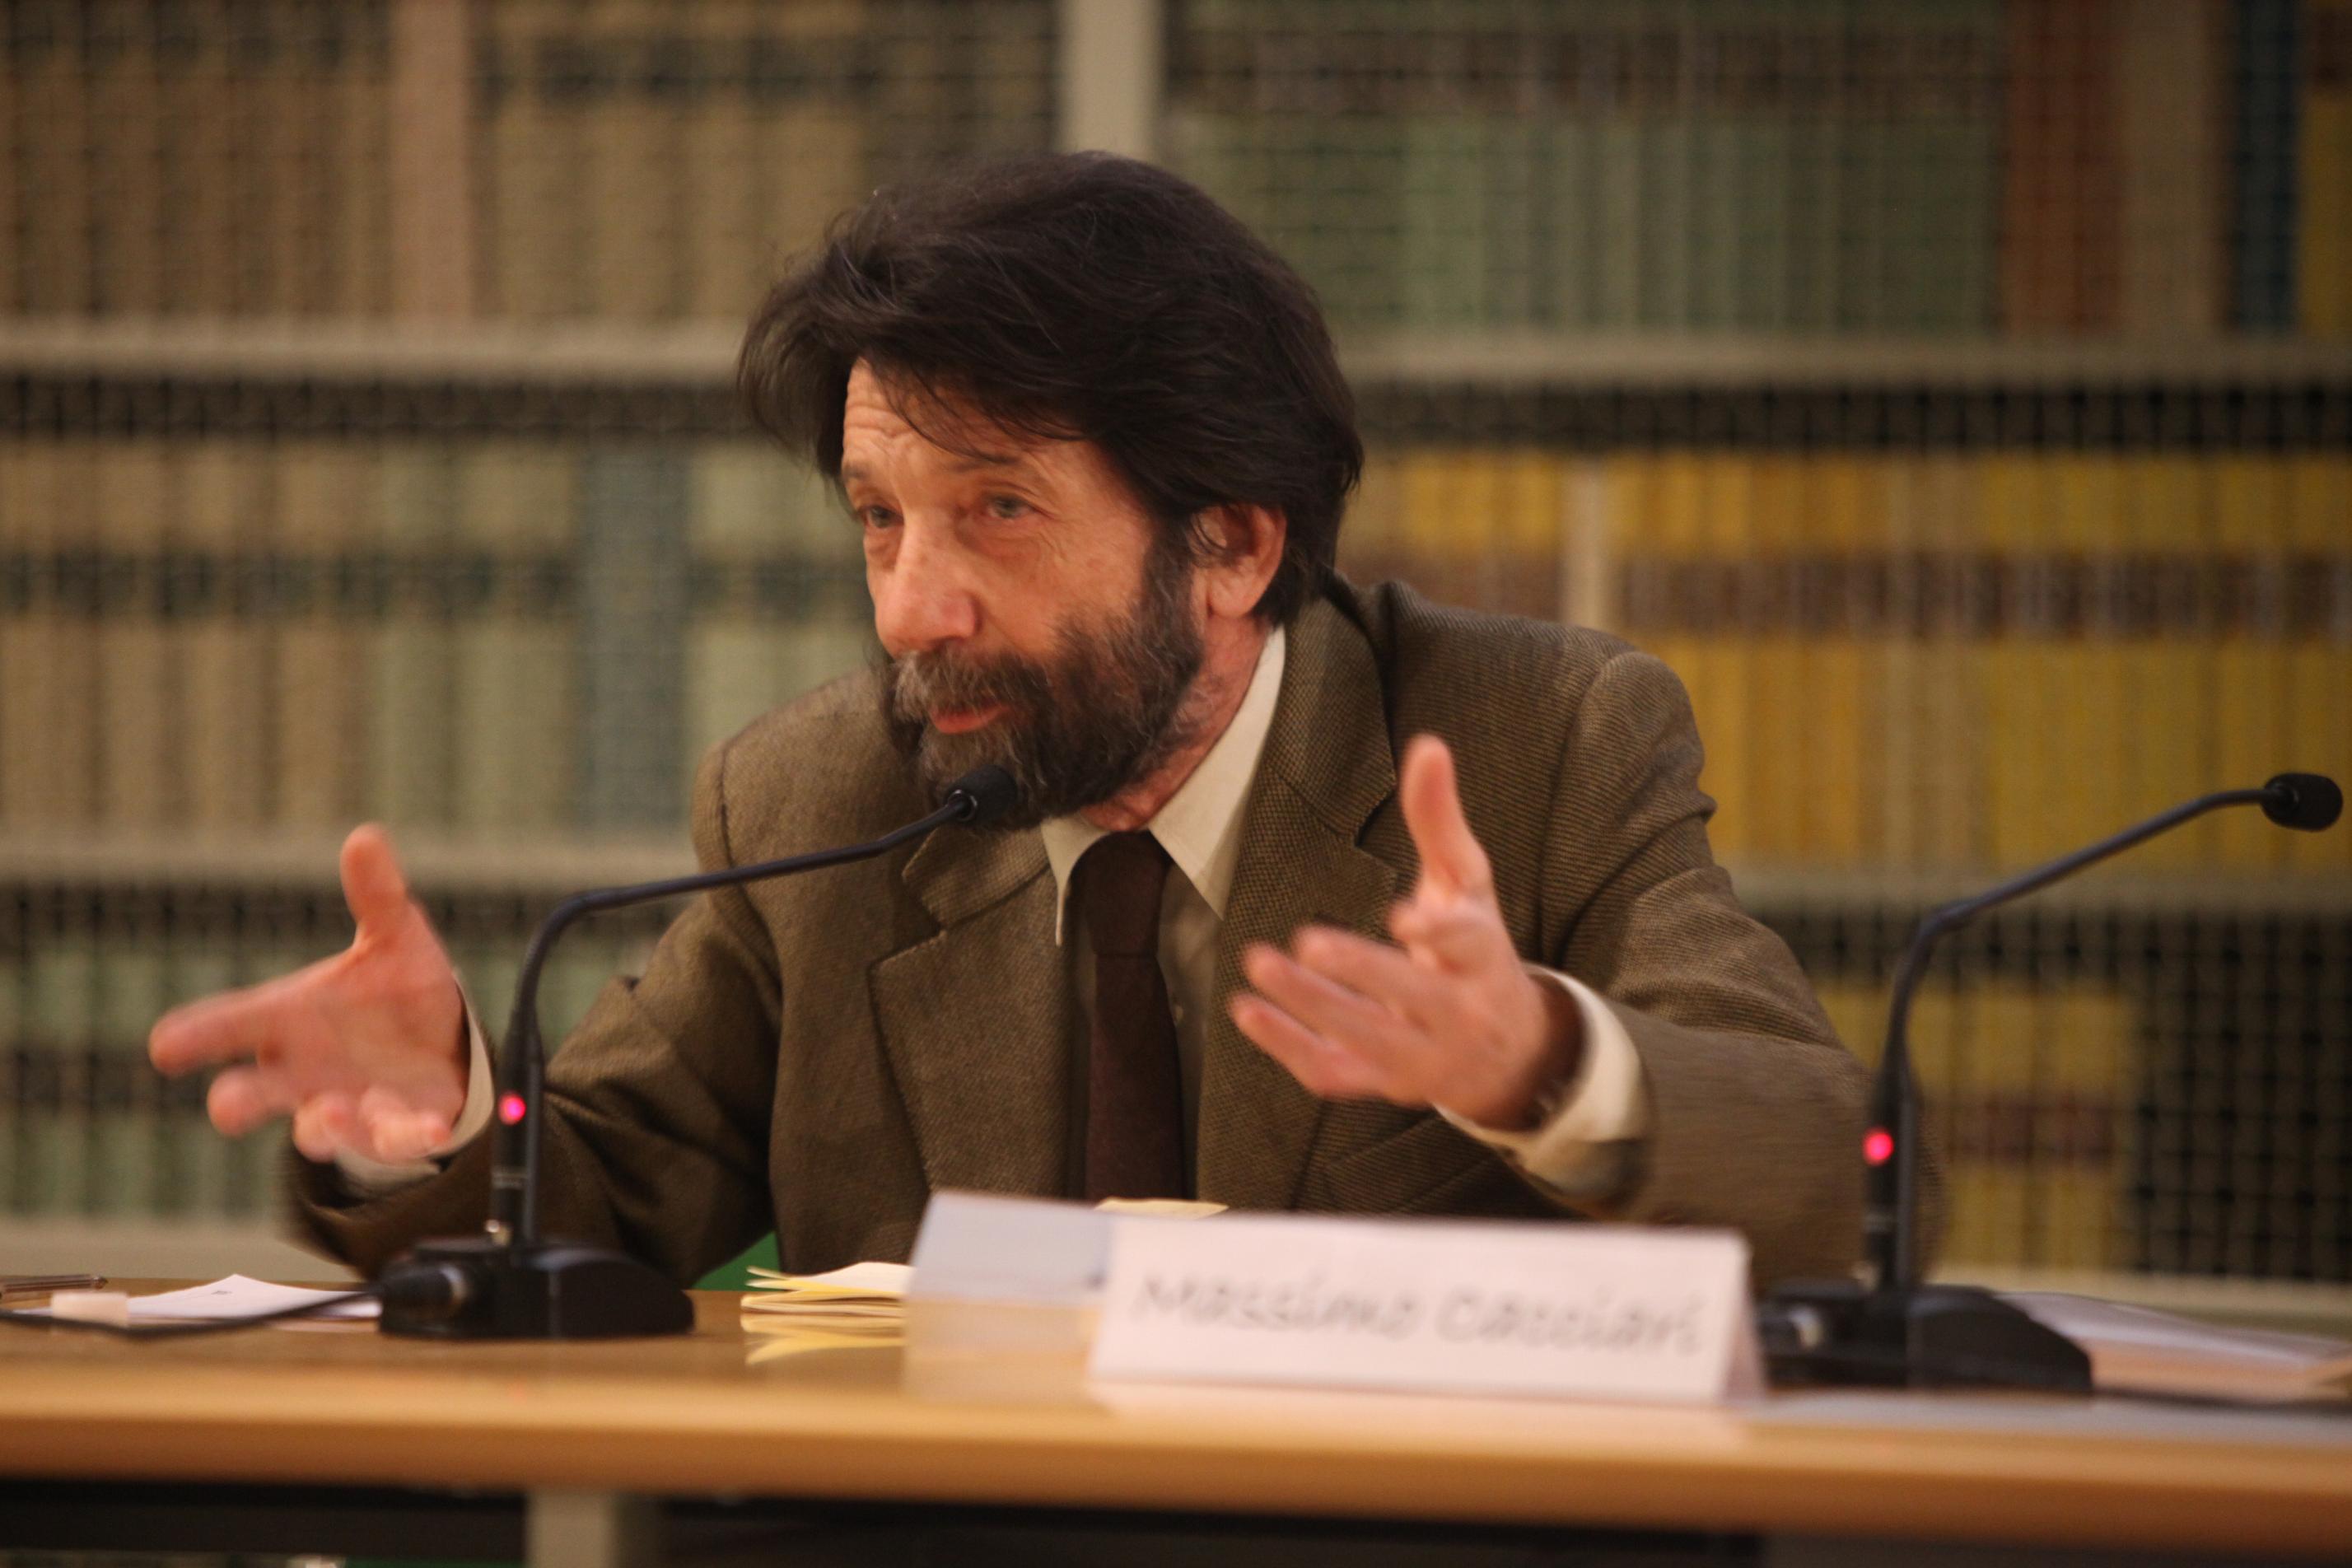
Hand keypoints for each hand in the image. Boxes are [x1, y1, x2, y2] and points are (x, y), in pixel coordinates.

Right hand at [148, 825, 468, 1163]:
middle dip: (240, 1100)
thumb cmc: (395, 988)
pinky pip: (394, 1139)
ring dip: (326, 1124)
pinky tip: (425, 1124)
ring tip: (332, 1111)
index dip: (199, 1033)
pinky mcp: (394, 1128)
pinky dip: (405, 1133)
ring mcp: (344, 1105)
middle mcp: (305, 1070)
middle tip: (227, 1105)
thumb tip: (367, 837)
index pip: (233, 1022)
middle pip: (255, 1092)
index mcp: (290, 1019)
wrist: (445, 1042)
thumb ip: (378, 896)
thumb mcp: (394, 937)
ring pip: (320, 1127)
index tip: (165, 1045)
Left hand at [1230, 734, 1580, 1128]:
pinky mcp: (1384, 1084)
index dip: (1440, 934)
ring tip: (1258, 964)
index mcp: (1484, 957)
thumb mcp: (1467, 885)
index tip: (1404, 918)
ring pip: (1367, 1038)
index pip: (1470, 944)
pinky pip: (1335, 1073)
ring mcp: (1421, 1057)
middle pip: (1412, 998)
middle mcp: (1459, 1013)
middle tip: (1307, 940)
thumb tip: (1428, 744)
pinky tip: (1247, 1011)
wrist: (1507, 1055)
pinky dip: (1288, 1048)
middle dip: (1360, 972)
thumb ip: (1440, 820)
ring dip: (1310, 1005)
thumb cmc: (1474, 952)